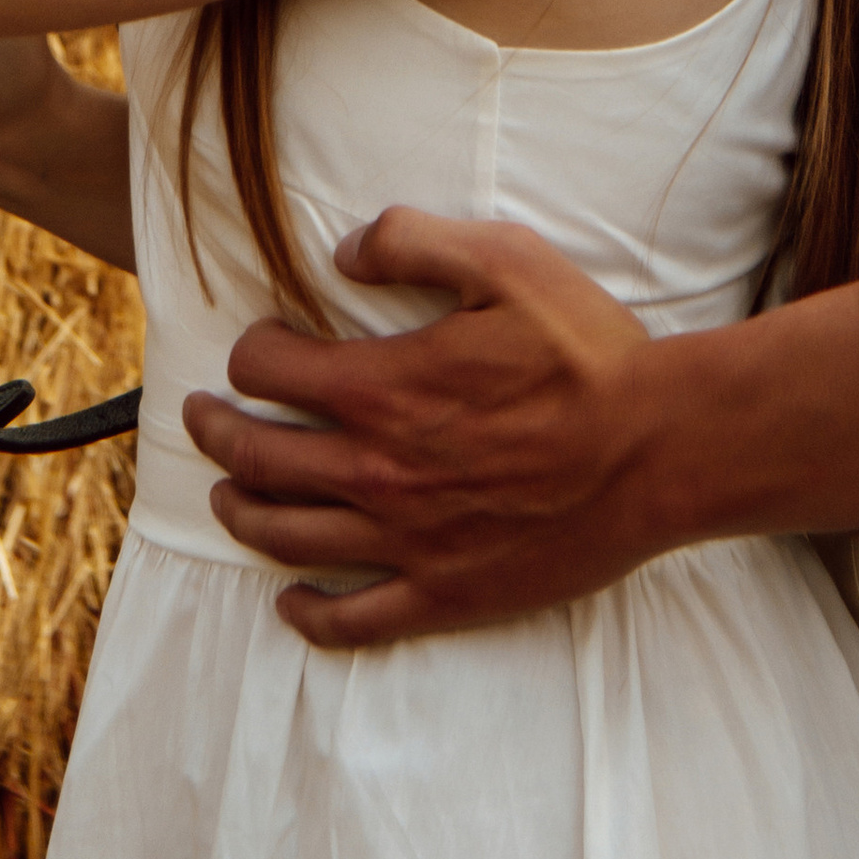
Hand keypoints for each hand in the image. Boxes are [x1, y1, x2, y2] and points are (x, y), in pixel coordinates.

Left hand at [182, 208, 660, 646]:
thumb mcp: (506, 259)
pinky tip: (289, 602)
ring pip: (288, 536)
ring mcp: (406, 542)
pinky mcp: (445, 593)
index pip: (269, 371)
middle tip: (200, 418)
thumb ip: (413, 240)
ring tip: (227, 494)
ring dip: (242, 512)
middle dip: (217, 432)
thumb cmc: (587, 351)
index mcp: (382, 390)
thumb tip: (344, 250)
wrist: (658, 450)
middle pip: (258, 458)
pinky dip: (308, 614)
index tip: (258, 345)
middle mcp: (376, 471)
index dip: (251, 352)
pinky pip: (353, 618)